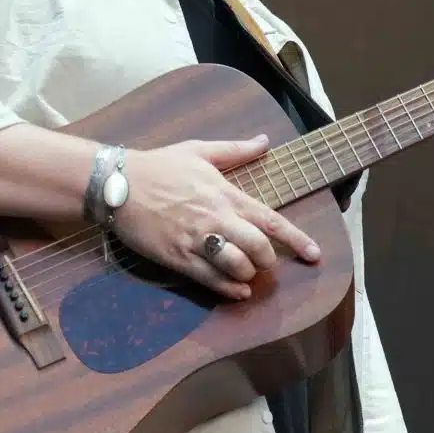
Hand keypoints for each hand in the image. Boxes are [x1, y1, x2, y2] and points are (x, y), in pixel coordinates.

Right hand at [111, 135, 320, 299]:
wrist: (118, 184)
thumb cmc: (159, 165)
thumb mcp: (199, 150)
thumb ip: (236, 150)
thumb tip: (264, 141)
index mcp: (227, 195)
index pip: (272, 221)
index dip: (298, 240)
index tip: (315, 254)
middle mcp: (217, 220)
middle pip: (260, 249)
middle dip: (269, 260)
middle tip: (265, 261)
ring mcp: (198, 241)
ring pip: (238, 268)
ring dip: (248, 275)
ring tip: (247, 273)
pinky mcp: (178, 258)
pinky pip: (211, 281)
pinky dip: (230, 290)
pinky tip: (238, 291)